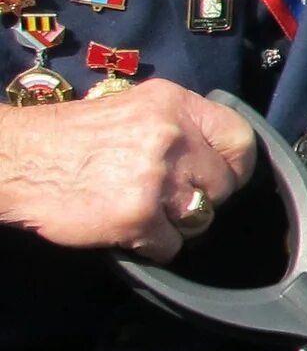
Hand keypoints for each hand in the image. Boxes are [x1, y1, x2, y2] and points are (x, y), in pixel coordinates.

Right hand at [0, 81, 255, 258]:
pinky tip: (124, 229)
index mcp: (173, 104)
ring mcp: (157, 178)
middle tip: (164, 197)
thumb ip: (176, 126)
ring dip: (175, 223)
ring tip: (140, 210)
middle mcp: (172, 137)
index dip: (235, 164)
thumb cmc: (66, 138)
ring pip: (200, 217)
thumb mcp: (131, 109)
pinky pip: (171, 246)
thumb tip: (216, 153)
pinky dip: (151, 246)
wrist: (12, 160)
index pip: (240, 138)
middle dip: (200, 197)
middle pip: (223, 184)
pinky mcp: (138, 216)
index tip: (221, 175)